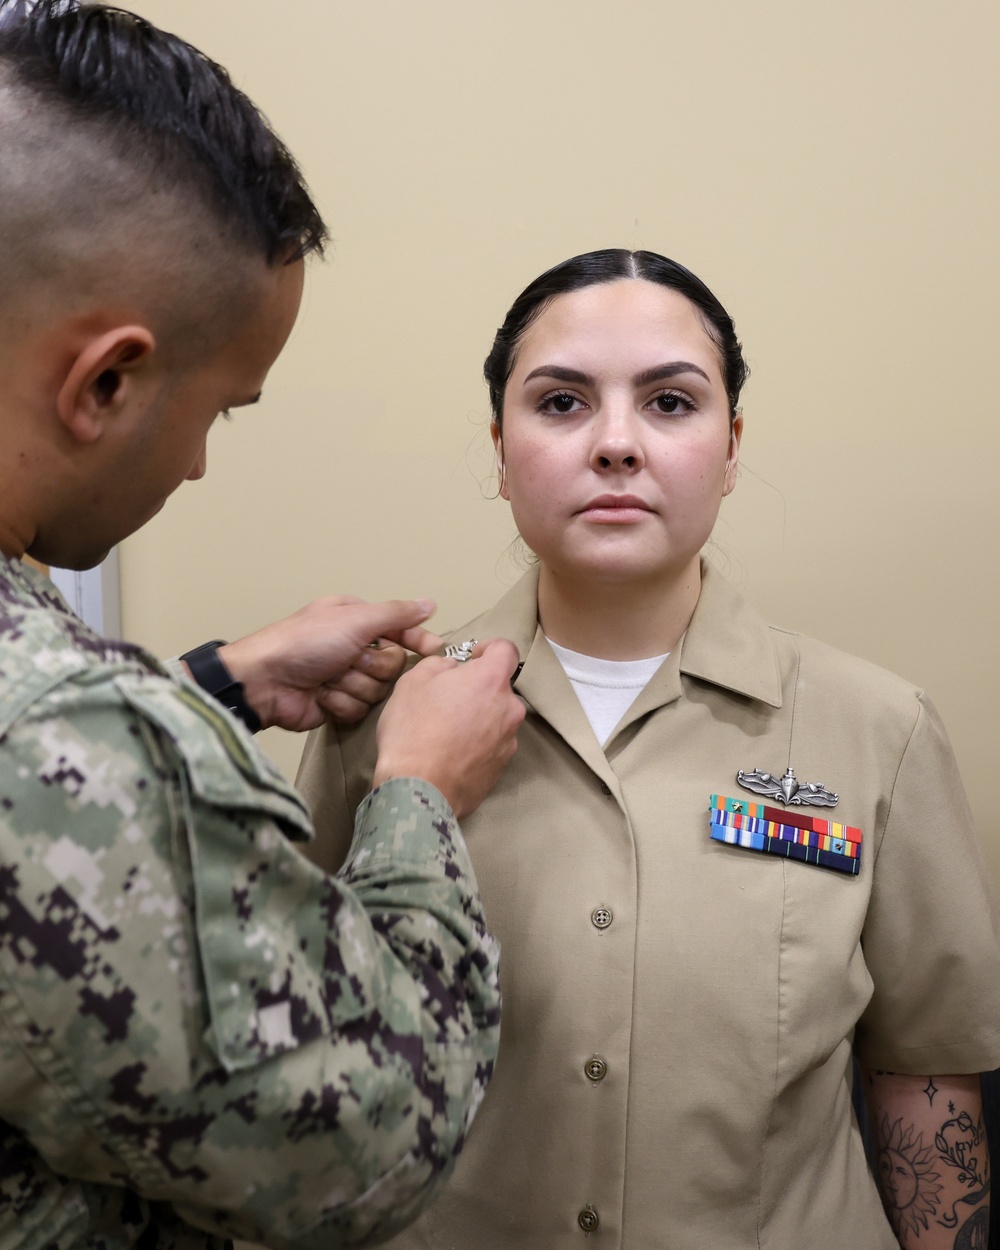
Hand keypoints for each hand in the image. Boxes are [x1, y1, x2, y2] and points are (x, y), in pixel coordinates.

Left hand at [216, 597, 442, 731]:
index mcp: (356, 621)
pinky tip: (321, 696)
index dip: (416, 640)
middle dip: (370, 666)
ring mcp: (345, 677)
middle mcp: (353, 647)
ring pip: (376, 689)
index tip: (432, 649)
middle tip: (347, 660)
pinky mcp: (337, 704)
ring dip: (352, 685)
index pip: (399, 630)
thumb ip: (395, 614)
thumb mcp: (354, 619)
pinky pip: (359, 708)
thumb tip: (429, 604)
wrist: (266, 682)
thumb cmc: (305, 643)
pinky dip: (340, 702)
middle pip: (391, 664)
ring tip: (327, 679)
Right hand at [373, 639, 524, 818]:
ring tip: (448, 732)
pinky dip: (478, 744)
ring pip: (497, 717)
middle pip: (499, 688)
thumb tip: (452, 668)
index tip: (472, 658)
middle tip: (448, 700)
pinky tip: (453, 754)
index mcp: (490, 680)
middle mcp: (509, 708)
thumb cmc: (413, 729)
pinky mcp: (503, 768)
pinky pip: (493, 745)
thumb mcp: (412, 682)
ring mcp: (510, 740)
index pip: (506, 649)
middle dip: (478, 688)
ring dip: (479, 717)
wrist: (419, 790)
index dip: (489, 648)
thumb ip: (437, 665)